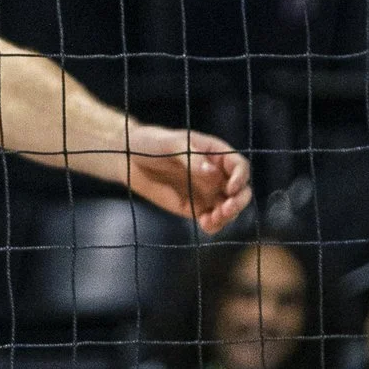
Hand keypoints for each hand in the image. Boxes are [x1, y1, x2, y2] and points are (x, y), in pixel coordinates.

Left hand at [115, 125, 251, 237]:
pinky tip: (205, 224)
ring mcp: (207, 192)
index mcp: (215, 153)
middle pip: (241, 190)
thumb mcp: (170, 145)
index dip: (240, 178)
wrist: (127, 159)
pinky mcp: (195, 208)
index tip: (230, 188)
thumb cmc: (150, 144)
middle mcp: (216, 174)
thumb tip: (213, 173)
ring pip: (229, 208)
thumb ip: (192, 158)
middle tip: (225, 209)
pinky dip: (214, 225)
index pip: (239, 166)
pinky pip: (212, 220)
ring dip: (227, 216)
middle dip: (239, 202)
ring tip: (211, 219)